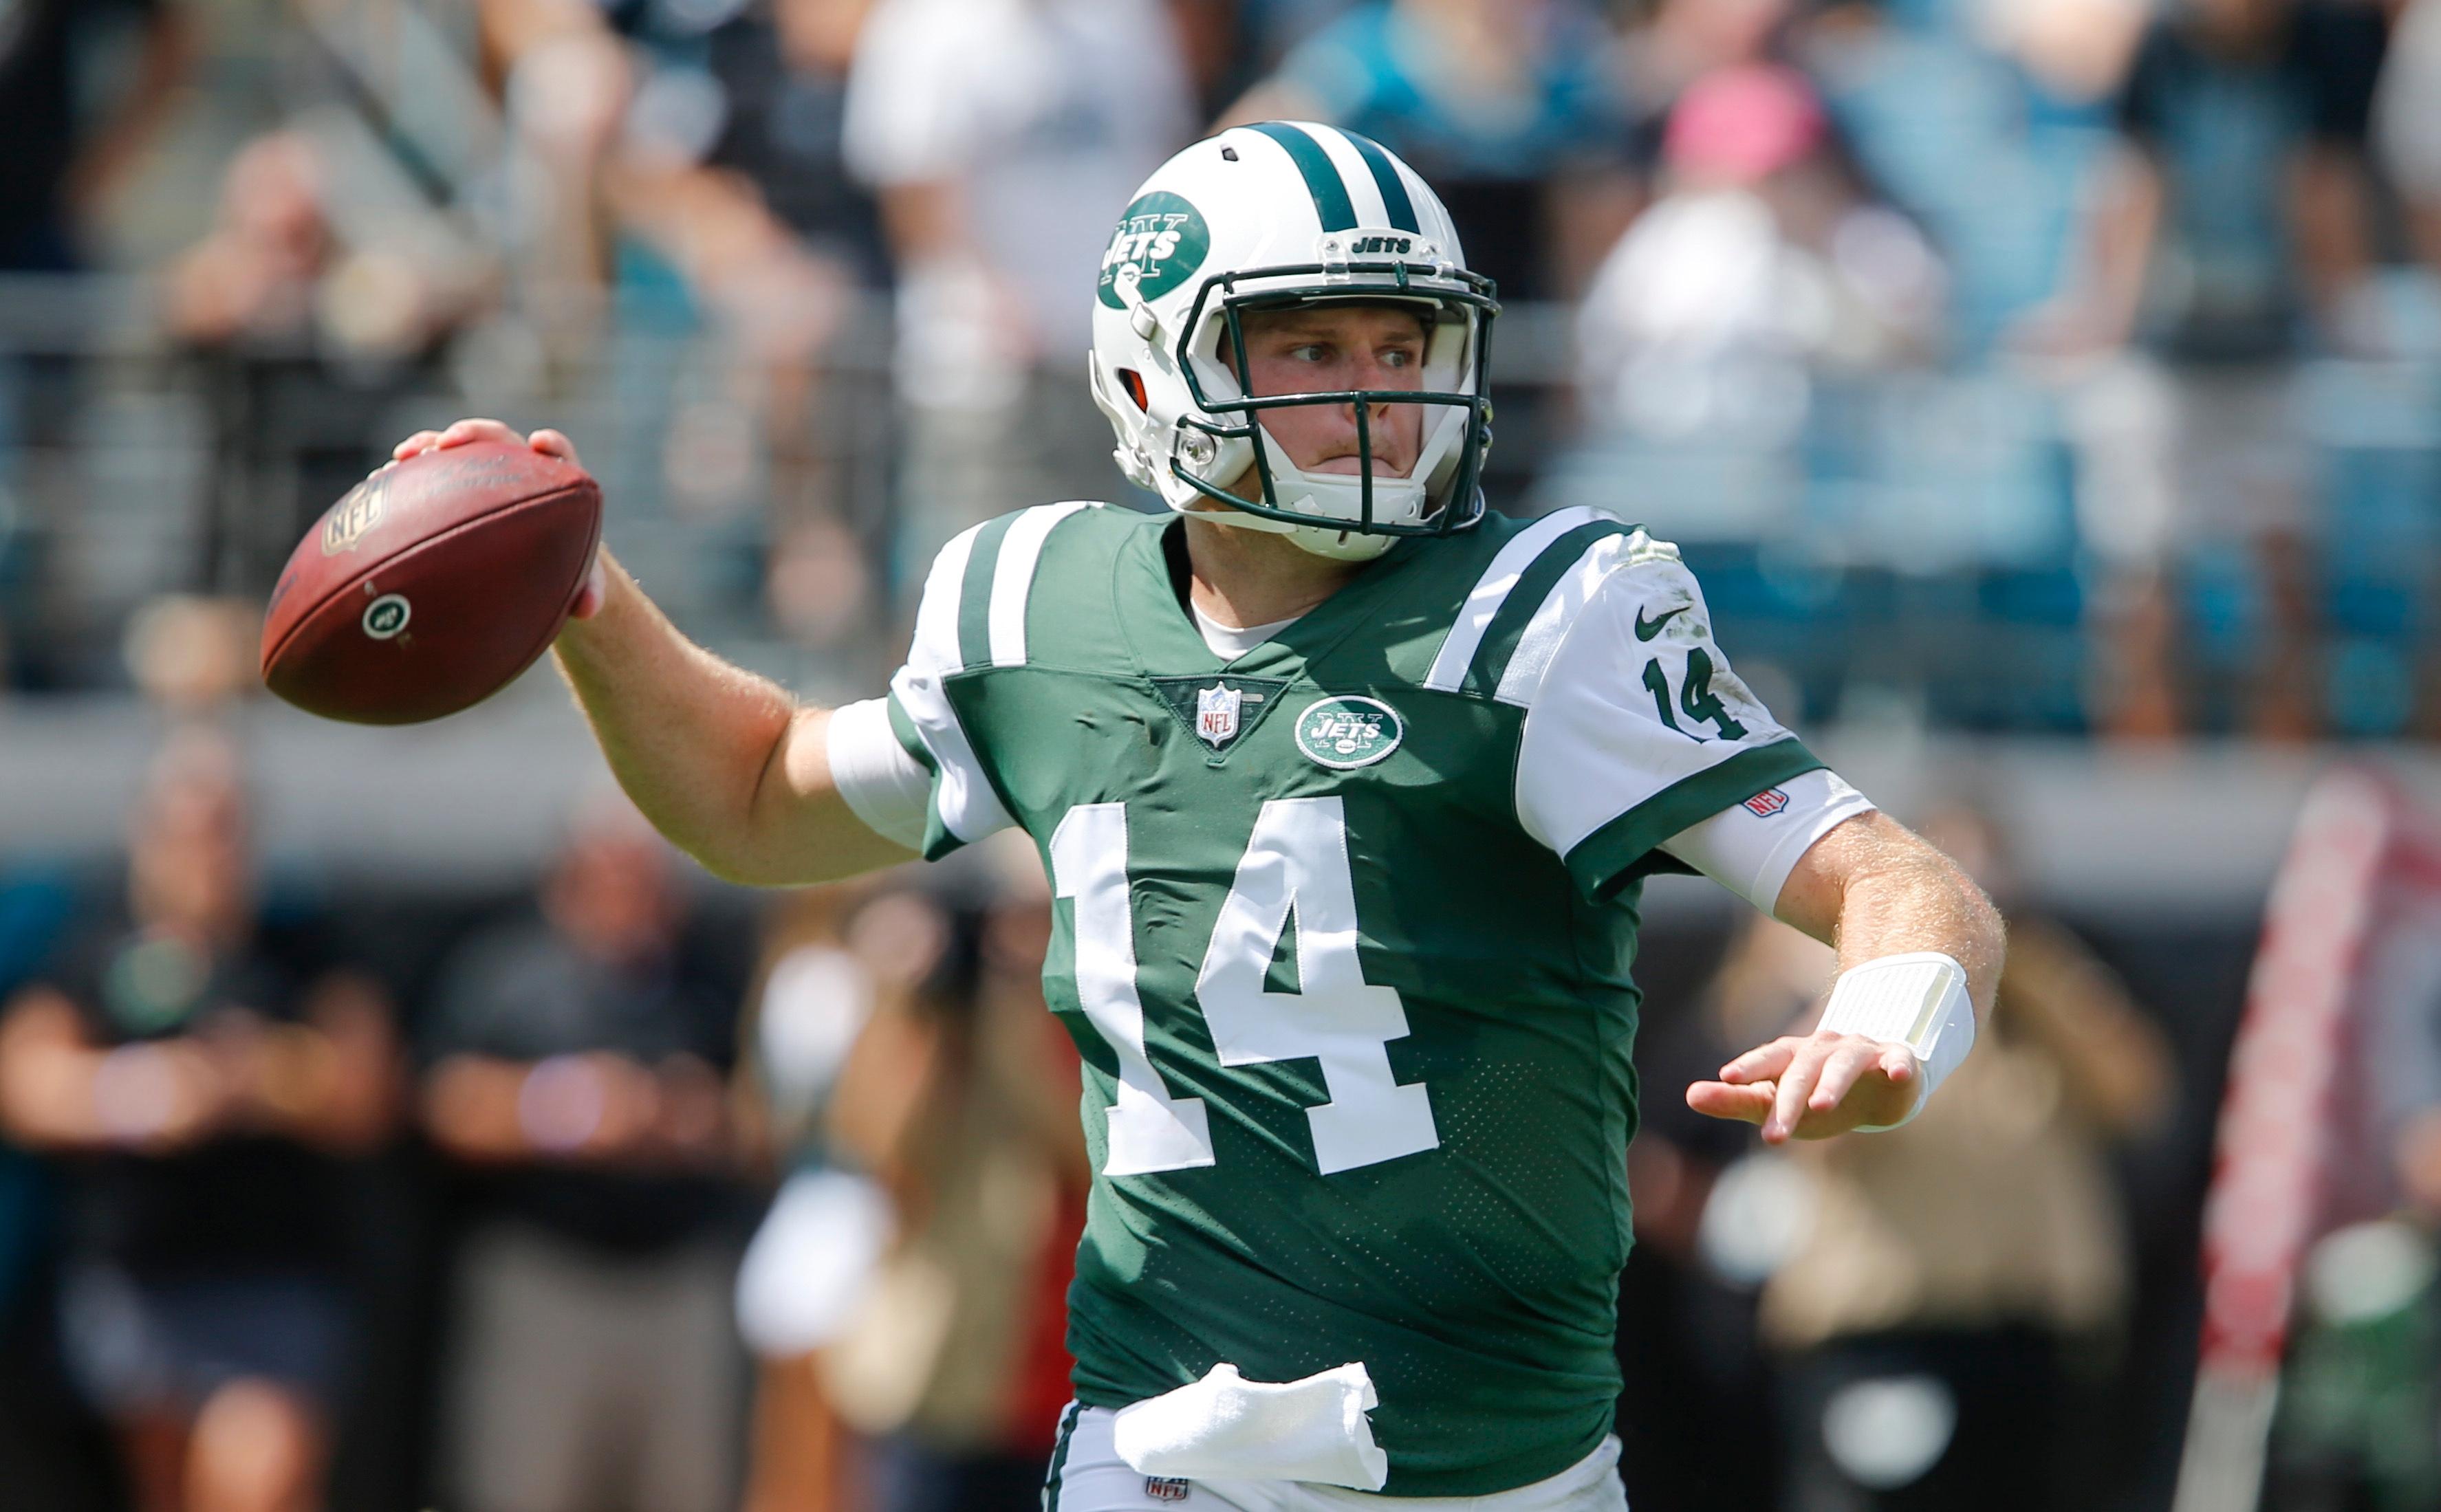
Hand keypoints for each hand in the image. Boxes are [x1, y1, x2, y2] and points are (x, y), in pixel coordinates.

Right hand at [390, 418, 606, 616]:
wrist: (534, 562)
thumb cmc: (559, 565)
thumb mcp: (576, 580)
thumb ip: (587, 590)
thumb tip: (588, 609)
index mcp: (555, 482)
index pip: (559, 453)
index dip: (552, 445)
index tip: (539, 443)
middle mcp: (518, 467)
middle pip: (499, 439)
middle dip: (475, 433)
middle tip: (450, 441)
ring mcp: (481, 470)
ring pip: (456, 448)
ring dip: (429, 444)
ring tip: (403, 456)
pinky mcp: (451, 481)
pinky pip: (427, 470)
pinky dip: (406, 472)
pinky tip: (378, 482)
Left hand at [1686, 1030, 1921, 1142]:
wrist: (1878, 1089)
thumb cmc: (1816, 1096)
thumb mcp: (1777, 1101)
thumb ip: (1735, 1100)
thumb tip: (1689, 1095)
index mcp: (1792, 1056)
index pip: (1767, 1060)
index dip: (1749, 1067)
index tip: (1727, 1079)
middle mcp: (1824, 1048)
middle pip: (1802, 1070)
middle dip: (1787, 1101)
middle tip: (1773, 1136)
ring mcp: (1861, 1052)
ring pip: (1843, 1064)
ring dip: (1832, 1083)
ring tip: (1821, 1107)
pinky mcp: (1896, 1061)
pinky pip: (1897, 1060)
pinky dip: (1897, 1065)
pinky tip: (1896, 1073)